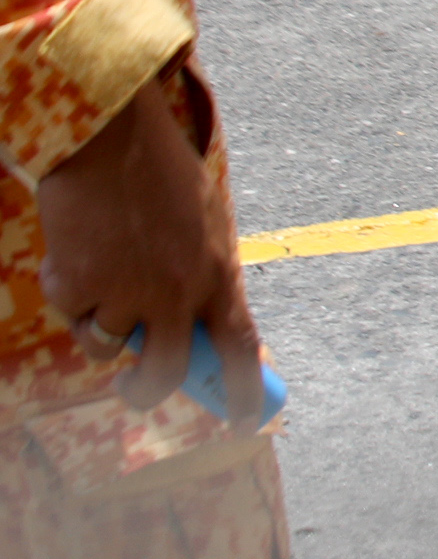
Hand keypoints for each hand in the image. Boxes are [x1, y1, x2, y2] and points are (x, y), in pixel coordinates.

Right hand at [35, 66, 257, 422]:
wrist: (111, 136)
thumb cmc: (159, 174)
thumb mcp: (201, 226)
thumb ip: (199, 277)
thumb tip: (192, 329)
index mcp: (218, 274)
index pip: (241, 348)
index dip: (245, 391)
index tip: (245, 422)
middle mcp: (177, 292)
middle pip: (167, 373)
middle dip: (148, 392)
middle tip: (134, 389)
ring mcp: (126, 291)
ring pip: (108, 344)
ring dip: (100, 321)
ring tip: (101, 270)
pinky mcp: (79, 284)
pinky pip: (72, 310)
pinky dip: (69, 288)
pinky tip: (77, 247)